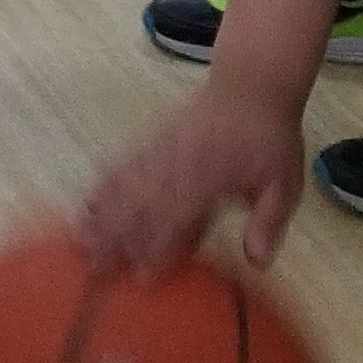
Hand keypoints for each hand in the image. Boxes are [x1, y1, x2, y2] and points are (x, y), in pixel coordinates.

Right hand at [77, 78, 310, 275]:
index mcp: (208, 182)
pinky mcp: (153, 141)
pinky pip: (123, 164)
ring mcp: (160, 152)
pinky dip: (103, 185)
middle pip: (138, 208)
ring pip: (123, 188)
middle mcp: (176, 168)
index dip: (157, 251)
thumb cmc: (268, 137)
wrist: (249, 84)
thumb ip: (268, 222)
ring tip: (78, 239)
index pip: (175, 221)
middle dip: (115, 239)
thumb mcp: (283, 183)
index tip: (141, 278)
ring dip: (100, 215)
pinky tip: (87, 200)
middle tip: (94, 268)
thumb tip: (258, 263)